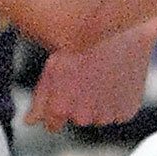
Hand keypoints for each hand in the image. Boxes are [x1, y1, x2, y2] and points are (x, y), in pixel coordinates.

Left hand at [27, 23, 156, 132]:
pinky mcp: (126, 111)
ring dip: (100, 104)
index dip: (57, 105)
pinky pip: (120, 113)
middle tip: (86, 76)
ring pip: (100, 116)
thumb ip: (40, 99)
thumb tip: (30, 121)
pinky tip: (116, 81)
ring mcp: (106, 116)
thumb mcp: (53, 68)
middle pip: (77, 118)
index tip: (65, 91)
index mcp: (61, 108)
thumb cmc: (83, 45)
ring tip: (102, 75)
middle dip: (80, 103)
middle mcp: (83, 117)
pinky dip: (118, 102)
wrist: (117, 31)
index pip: (53, 124)